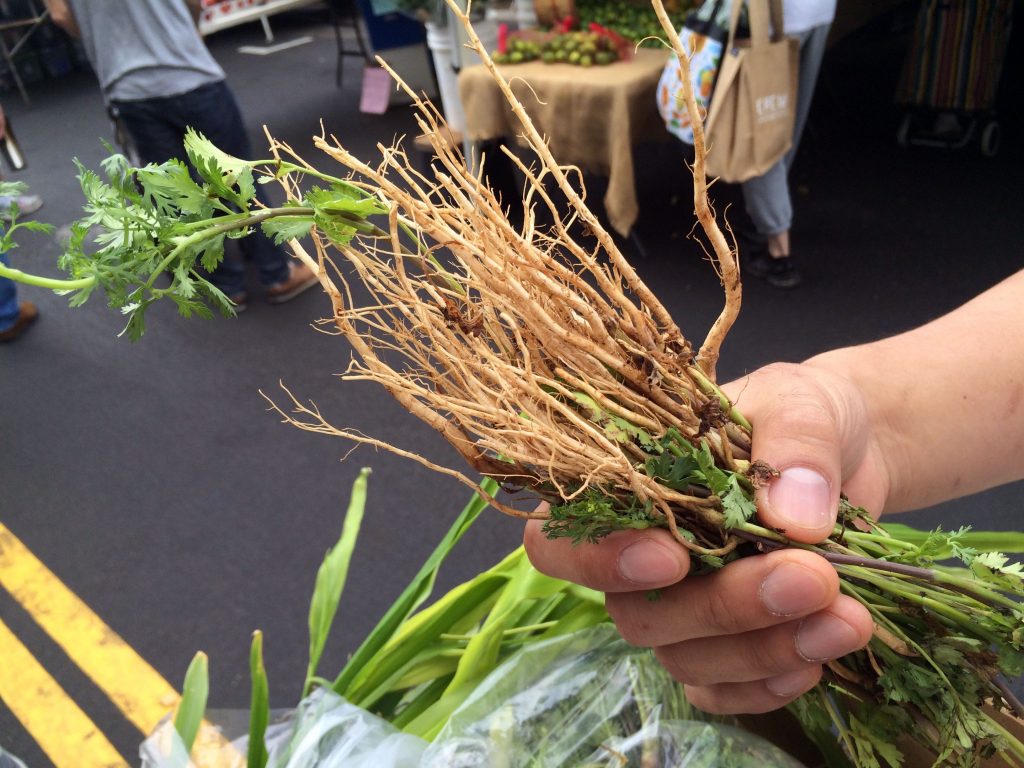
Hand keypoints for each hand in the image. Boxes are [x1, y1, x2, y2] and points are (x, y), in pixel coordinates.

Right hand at [523, 362, 882, 713]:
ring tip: (848, 619)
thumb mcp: (800, 402)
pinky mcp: (724, 647)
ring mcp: (676, 608)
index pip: (561, 537)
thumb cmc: (801, 414)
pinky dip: (768, 686)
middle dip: (721, 606)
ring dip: (762, 649)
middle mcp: (635, 554)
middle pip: (633, 612)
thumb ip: (794, 446)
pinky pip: (721, 692)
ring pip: (683, 658)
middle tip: (812, 579)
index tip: (673, 556)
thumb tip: (792, 520)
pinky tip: (820, 658)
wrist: (852, 453)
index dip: (599, 558)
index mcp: (623, 484)